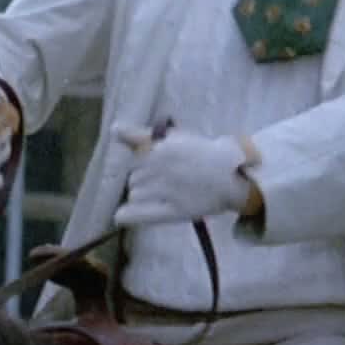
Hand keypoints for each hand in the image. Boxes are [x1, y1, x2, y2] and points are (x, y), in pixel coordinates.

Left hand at [111, 125, 254, 227]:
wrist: (230, 175)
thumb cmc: (201, 154)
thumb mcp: (173, 138)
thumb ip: (140, 135)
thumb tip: (113, 129)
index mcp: (161, 149)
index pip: (135, 161)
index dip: (144, 165)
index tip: (157, 167)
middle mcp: (162, 169)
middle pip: (133, 179)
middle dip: (144, 180)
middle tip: (165, 181)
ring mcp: (167, 191)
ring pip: (135, 194)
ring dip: (142, 196)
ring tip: (163, 194)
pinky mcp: (175, 211)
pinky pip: (141, 214)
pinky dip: (128, 216)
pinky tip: (121, 216)